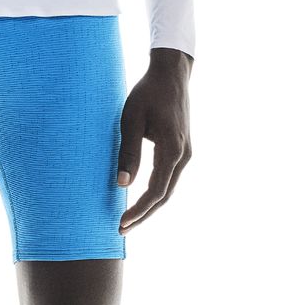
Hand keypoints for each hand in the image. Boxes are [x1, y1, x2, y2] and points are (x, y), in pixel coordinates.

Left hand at [116, 48, 192, 230]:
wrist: (171, 74)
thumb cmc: (147, 93)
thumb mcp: (131, 120)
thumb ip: (128, 153)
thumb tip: (122, 185)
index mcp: (172, 149)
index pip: (156, 191)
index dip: (139, 210)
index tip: (121, 223)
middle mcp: (183, 155)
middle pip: (164, 196)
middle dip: (143, 215)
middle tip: (120, 230)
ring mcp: (185, 153)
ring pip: (168, 189)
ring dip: (149, 206)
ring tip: (128, 220)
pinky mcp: (181, 150)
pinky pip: (169, 178)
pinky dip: (155, 193)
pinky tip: (140, 200)